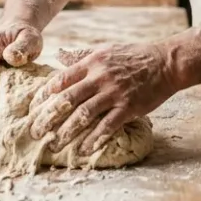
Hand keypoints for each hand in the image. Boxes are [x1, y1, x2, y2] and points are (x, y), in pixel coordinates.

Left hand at [27, 42, 180, 154]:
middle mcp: (100, 77)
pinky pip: (107, 126)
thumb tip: (59, 55)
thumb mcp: (106, 50)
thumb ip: (82, 56)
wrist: (166, 62)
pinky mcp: (129, 107)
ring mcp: (114, 93)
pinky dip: (94, 139)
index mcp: (92, 63)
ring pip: (84, 115)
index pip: (61, 80)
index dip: (45, 95)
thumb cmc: (135, 56)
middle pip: (67, 100)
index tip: (34, 109)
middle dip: (49, 118)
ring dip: (67, 132)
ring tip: (55, 145)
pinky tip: (84, 150)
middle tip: (36, 132)